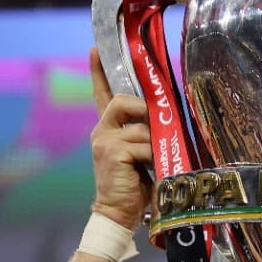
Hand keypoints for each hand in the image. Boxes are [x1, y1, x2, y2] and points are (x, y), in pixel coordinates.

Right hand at [89, 47, 153, 230]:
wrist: (117, 213)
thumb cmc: (133, 186)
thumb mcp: (139, 154)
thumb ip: (144, 135)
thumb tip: (166, 119)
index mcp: (107, 129)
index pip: (102, 94)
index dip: (99, 72)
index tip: (95, 49)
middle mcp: (101, 130)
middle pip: (125, 101)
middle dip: (146, 111)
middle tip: (158, 129)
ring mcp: (104, 140)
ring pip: (142, 127)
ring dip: (156, 144)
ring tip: (156, 162)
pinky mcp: (112, 151)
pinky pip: (143, 144)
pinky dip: (153, 156)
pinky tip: (152, 169)